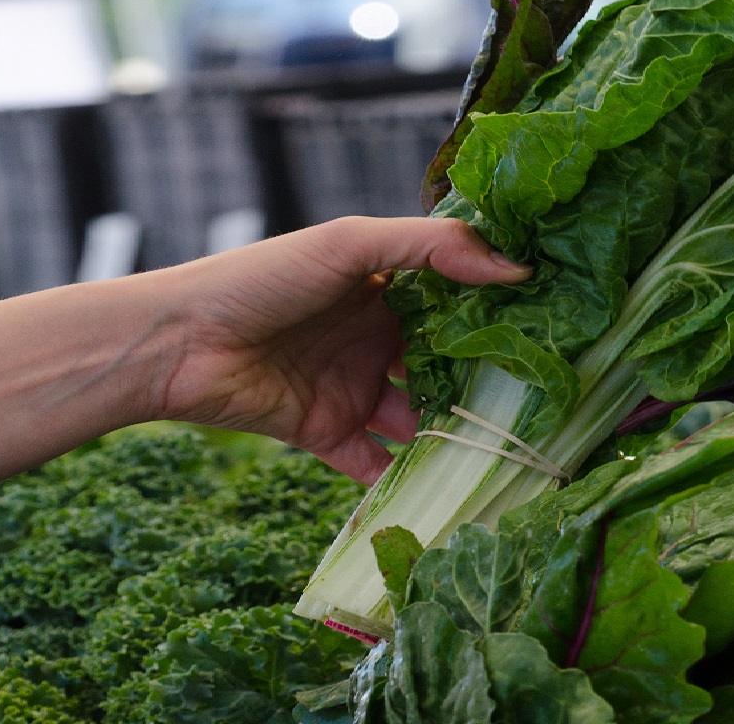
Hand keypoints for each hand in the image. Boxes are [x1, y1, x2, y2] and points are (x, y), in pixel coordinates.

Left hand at [149, 216, 530, 482]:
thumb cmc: (260, 278)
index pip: (452, 300)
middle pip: (442, 362)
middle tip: (546, 399)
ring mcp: (351, 387)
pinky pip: (376, 464)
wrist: (178, 343)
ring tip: (509, 449)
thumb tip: (516, 269)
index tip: (554, 326)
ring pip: (418, 417)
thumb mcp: (349, 243)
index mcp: (380, 286)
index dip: (496, 312)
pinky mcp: (326, 434)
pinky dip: (407, 479)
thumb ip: (433, 249)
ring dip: (454, 432)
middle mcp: (372, 337)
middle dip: (485, 380)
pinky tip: (451, 490)